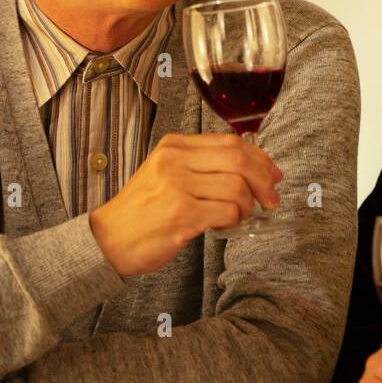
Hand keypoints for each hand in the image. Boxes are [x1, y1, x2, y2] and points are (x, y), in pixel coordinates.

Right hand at [89, 133, 282, 277]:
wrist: (108, 240)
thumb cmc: (143, 210)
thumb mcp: (166, 173)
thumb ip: (202, 166)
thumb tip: (252, 169)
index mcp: (174, 146)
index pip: (231, 142)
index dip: (260, 158)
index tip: (273, 174)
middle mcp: (176, 160)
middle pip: (239, 160)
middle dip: (264, 181)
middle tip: (271, 199)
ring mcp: (178, 186)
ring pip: (237, 187)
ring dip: (247, 206)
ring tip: (239, 216)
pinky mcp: (182, 213)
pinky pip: (227, 211)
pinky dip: (235, 220)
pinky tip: (225, 225)